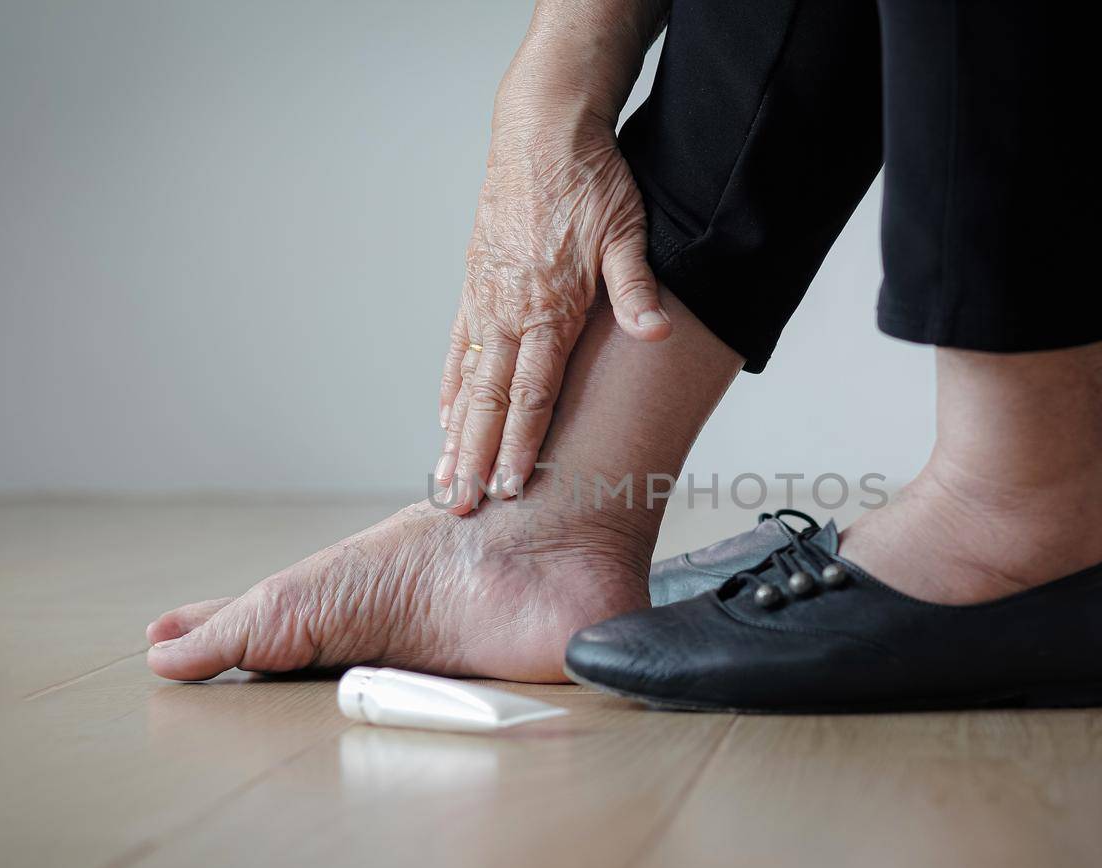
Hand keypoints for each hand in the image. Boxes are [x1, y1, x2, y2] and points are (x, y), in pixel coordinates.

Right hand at [434, 104, 669, 514]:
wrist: (542, 129)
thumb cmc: (590, 180)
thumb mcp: (626, 231)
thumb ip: (634, 289)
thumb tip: (656, 334)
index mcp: (548, 307)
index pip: (532, 394)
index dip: (521, 445)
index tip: (510, 487)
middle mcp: (508, 310)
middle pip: (490, 400)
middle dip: (476, 457)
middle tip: (461, 504)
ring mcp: (486, 299)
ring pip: (468, 381)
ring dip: (456, 434)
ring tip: (445, 479)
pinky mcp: (475, 284)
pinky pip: (458, 347)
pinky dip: (452, 388)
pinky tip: (444, 419)